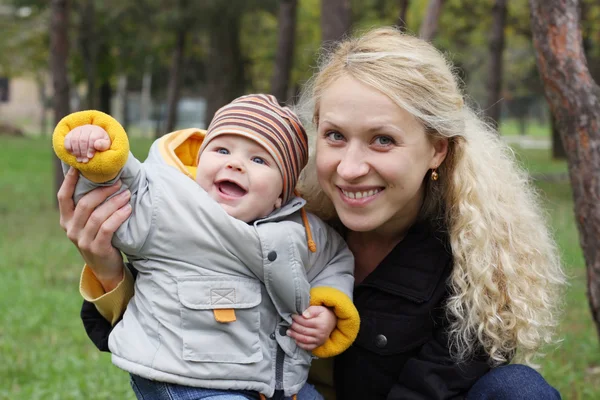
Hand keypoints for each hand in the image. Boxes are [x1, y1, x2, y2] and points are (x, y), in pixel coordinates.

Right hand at [57, 167, 130, 290]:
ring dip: (114, 202)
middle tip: (119, 183)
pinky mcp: (96, 248)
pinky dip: (118, 216)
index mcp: (66, 220)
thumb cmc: (100, 237)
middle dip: (103, 191)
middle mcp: (70, 229)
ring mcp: (82, 240)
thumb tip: (102, 178)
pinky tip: (128, 210)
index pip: (63, 197)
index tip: (79, 167)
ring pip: (98, 216)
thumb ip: (91, 206)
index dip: (69, 181)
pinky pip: (107, 228)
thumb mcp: (89, 222)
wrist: (105, 267)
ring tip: (127, 195)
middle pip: (85, 204)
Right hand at [64, 124, 110, 162]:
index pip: (92, 138)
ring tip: (79, 160)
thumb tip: (97, 145)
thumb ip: (103, 145)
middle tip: (84, 161)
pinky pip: (67, 140)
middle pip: (82, 140)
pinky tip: (73, 154)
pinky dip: (69, 148)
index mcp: (96, 130)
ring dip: (76, 151)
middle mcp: (86, 128)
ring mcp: (77, 130)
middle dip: (83, 152)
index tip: (90, 157)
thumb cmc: (101, 143)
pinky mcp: (70, 133)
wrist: (94, 137)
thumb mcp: (106, 144)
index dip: (90, 148)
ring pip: (74, 140)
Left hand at [288, 305, 337, 350]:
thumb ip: (312, 310)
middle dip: (294, 327)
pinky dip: (301, 345)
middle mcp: (320, 333)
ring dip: (295, 336)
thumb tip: (304, 315)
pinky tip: (295, 340)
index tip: (292, 316)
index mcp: (320, 324)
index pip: (305, 322)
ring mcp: (319, 340)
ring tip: (288, 332)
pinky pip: (308, 347)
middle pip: (303, 331)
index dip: (297, 319)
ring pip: (304, 339)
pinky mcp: (319, 344)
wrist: (333, 322)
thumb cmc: (324, 314)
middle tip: (288, 323)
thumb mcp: (320, 309)